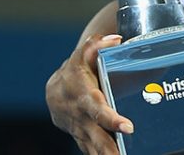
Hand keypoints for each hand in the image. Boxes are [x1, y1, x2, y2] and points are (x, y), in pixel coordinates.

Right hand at [45, 33, 133, 153]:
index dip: (111, 119)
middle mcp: (80, 116)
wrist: (55, 92)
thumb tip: (117, 40)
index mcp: (83, 95)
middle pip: (97, 136)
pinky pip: (91, 151)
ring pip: (94, 148)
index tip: (128, 127)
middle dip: (110, 148)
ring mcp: (80, 130)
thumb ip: (98, 45)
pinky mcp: (82, 138)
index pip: (98, 109)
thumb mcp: (83, 55)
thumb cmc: (75, 71)